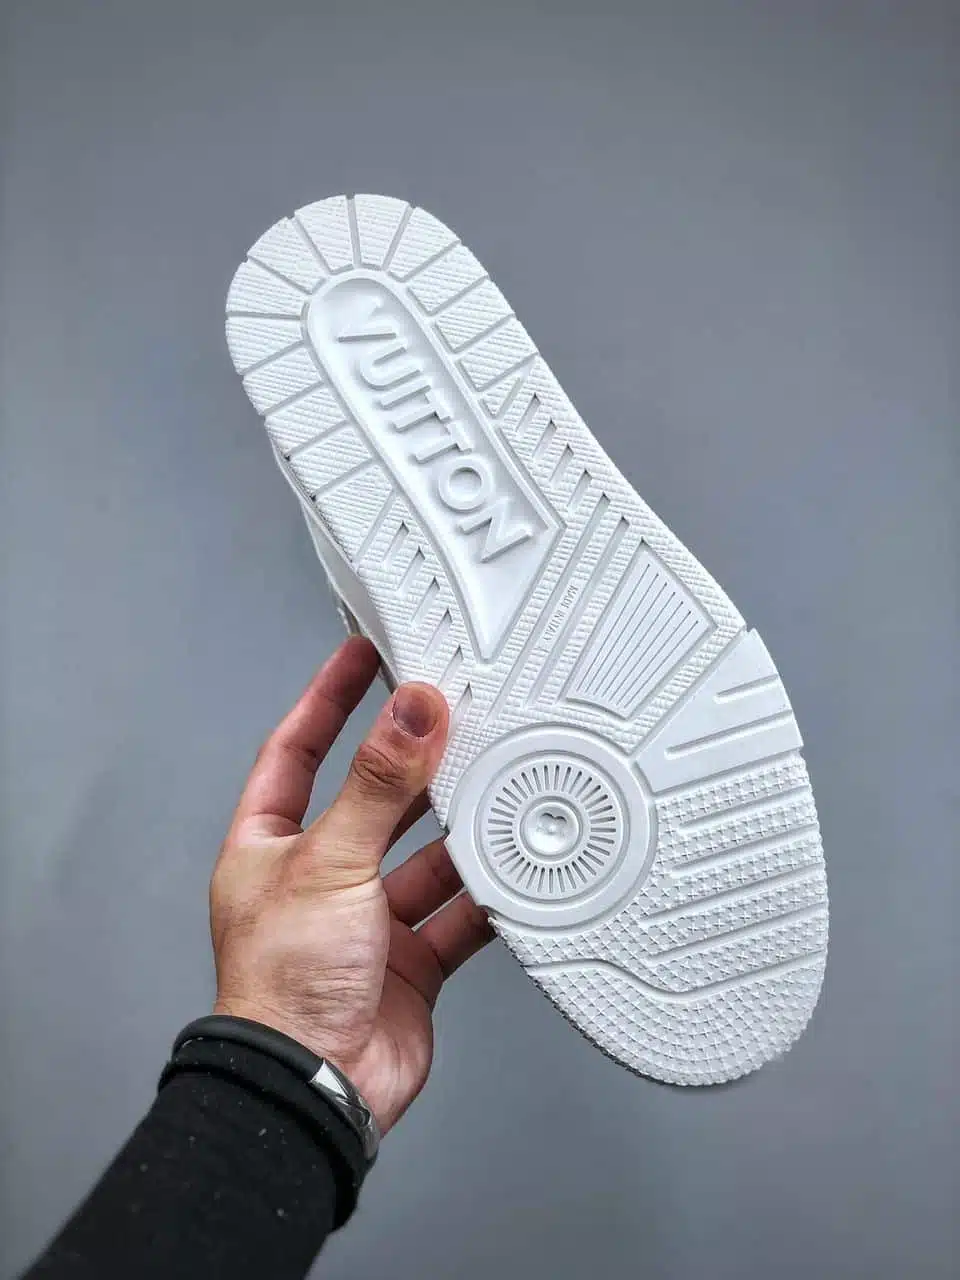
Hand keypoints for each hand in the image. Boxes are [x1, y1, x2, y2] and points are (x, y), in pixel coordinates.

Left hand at [210, 636, 494, 1132]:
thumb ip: (376, 786)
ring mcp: (366, 921)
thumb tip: (409, 713)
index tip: (360, 655)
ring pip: (423, 857)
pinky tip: (513, 871)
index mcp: (270, 848)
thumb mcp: (329, 863)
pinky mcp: (409, 960)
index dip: (326, 700)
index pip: (297, 751)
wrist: (315, 1089)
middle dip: (410, 764)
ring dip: (456, 830)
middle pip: (371, 800)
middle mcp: (318, 879)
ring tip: (494, 784)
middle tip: (451, 716)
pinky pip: (456, 914)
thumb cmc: (282, 986)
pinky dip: (486, 895)